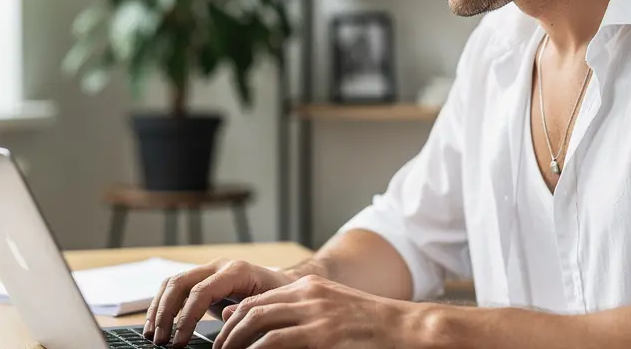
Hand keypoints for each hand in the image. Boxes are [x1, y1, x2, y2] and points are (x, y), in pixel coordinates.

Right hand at [143, 259, 295, 346]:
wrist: (283, 284)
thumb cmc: (279, 295)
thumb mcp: (270, 304)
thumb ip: (249, 309)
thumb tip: (226, 318)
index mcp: (236, 271)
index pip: (201, 290)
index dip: (187, 317)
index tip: (179, 340)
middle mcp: (219, 267)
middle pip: (180, 283)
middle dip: (166, 313)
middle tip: (161, 340)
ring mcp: (208, 271)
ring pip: (172, 283)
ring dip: (158, 309)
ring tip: (152, 335)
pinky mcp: (202, 280)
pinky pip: (175, 288)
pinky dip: (162, 306)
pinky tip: (156, 325)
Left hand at [213, 274, 416, 348]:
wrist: (406, 329)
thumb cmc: (373, 327)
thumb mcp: (334, 310)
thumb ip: (300, 312)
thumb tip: (264, 320)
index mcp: (311, 287)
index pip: (260, 299)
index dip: (236, 319)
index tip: (224, 338)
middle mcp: (309, 295)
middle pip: (253, 310)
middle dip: (229, 335)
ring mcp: (315, 314)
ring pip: (258, 325)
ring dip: (236, 345)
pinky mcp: (321, 335)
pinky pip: (275, 343)